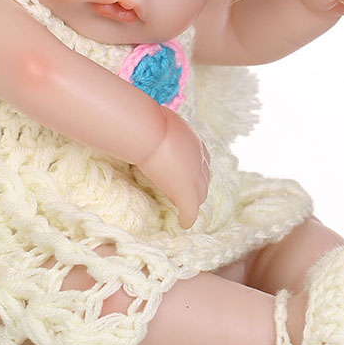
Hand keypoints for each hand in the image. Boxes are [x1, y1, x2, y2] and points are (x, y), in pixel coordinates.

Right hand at [137, 107, 209, 228]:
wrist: (149, 131)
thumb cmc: (145, 123)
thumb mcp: (155, 121)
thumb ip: (155, 128)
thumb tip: (139, 124)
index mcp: (191, 140)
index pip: (200, 159)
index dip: (195, 169)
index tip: (187, 173)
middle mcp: (198, 157)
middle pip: (204, 177)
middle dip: (197, 186)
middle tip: (187, 193)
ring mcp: (194, 175)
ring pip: (200, 194)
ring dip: (194, 201)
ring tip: (185, 207)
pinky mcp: (186, 190)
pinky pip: (190, 209)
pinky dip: (188, 217)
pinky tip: (183, 223)